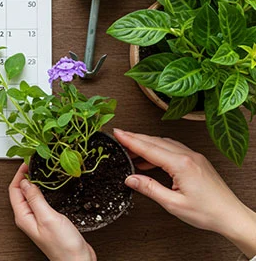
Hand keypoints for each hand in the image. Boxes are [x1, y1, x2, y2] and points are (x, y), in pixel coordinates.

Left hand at [9, 163, 95, 260]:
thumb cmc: (63, 246)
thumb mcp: (48, 218)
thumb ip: (35, 199)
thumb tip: (25, 182)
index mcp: (23, 216)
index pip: (14, 190)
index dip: (19, 175)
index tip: (27, 163)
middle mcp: (28, 218)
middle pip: (20, 192)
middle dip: (25, 176)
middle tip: (34, 164)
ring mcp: (37, 220)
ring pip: (31, 196)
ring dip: (35, 183)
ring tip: (40, 171)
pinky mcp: (47, 221)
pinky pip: (40, 202)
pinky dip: (43, 192)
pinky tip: (49, 188)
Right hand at [114, 128, 255, 257]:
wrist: (231, 216)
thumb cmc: (207, 212)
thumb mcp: (173, 204)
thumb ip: (149, 188)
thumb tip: (131, 179)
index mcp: (181, 164)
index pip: (149, 148)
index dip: (130, 140)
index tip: (117, 133)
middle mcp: (188, 156)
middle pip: (155, 142)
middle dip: (135, 138)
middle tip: (119, 137)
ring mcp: (194, 157)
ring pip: (164, 144)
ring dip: (146, 144)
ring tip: (131, 151)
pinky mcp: (197, 161)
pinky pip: (173, 149)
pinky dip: (158, 150)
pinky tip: (151, 160)